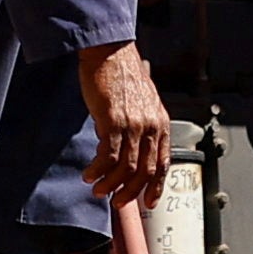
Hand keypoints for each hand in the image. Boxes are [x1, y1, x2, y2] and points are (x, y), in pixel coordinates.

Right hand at [78, 42, 171, 207]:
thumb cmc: (121, 75)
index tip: (148, 202)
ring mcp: (133, 124)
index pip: (163, 163)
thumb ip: (141, 126)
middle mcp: (151, 126)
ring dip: (111, 183)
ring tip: (98, 189)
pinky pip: (107, 155)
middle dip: (130, 192)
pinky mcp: (113, 121)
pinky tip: (89, 173)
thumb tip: (131, 150)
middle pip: (145, 171)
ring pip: (126, 167)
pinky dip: (98, 169)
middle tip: (117, 201)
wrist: (110, 51)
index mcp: (160, 123)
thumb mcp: (141, 103)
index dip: (156, 187)